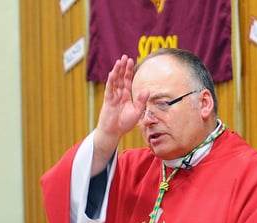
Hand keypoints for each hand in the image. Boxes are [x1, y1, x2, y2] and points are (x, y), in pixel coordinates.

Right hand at [92, 55, 148, 172]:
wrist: (114, 132)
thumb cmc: (125, 123)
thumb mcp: (137, 111)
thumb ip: (141, 101)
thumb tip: (147, 90)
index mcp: (126, 96)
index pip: (128, 81)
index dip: (129, 71)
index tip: (132, 62)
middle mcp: (119, 94)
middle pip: (121, 78)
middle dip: (123, 68)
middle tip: (126, 57)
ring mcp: (113, 96)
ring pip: (115, 81)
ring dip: (117, 71)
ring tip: (119, 61)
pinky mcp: (108, 101)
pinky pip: (109, 89)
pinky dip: (111, 81)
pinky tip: (112, 73)